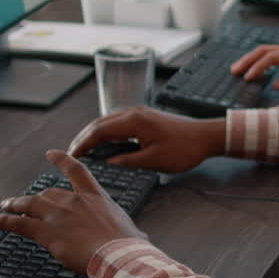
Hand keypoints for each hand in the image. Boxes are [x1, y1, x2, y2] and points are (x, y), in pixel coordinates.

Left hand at [0, 151, 148, 273]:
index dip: (61, 160)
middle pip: (47, 193)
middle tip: (22, 200)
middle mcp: (73, 201)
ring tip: (5, 207)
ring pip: (29, 205)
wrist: (117, 254)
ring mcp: (57, 215)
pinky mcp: (45, 232)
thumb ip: (130, 232)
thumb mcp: (132, 231)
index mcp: (94, 197)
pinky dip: (4, 221)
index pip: (76, 170)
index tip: (51, 153)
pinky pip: (18, 223)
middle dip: (33, 197)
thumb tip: (141, 240)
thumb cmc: (128, 245)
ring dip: (14, 206)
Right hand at [67, 106, 224, 172]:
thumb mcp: (154, 160)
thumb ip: (127, 162)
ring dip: (94, 135)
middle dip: (83, 138)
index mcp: (134, 121)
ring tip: (83, 151)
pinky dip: (106, 133)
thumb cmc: (185, 149)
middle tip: (71, 154)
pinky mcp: (145, 117)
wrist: (206, 137)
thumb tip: (105, 165)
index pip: (99, 131)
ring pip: (108, 122)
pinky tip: (103, 145)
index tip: (71, 156)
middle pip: (99, 123)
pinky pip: (118, 123)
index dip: (82, 144)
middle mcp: (133, 113)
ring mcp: (139, 113)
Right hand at [230, 44, 278, 91]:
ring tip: (236, 70)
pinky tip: (250, 70)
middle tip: (234, 72)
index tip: (248, 78)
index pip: (272, 57)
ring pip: (264, 51)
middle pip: (263, 50)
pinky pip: (268, 55)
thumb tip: (274, 85)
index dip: (258, 67)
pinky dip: (256, 60)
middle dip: (247, 60)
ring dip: (249, 59)